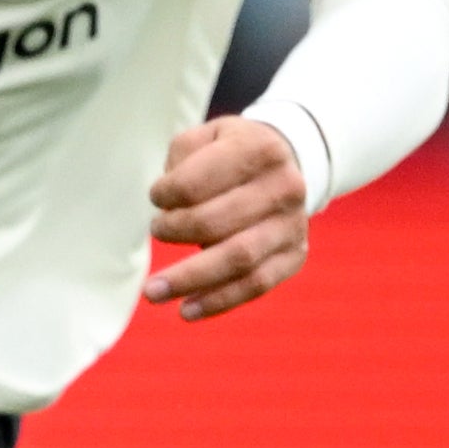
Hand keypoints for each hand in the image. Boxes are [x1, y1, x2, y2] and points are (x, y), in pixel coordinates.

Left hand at [142, 116, 307, 321]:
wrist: (285, 164)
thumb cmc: (229, 153)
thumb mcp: (205, 137)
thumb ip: (182, 160)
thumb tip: (170, 206)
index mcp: (259, 149)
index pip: (197, 183)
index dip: (167, 195)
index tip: (157, 198)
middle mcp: (285, 187)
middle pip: (216, 223)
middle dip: (174, 233)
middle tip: (156, 231)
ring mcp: (293, 225)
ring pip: (237, 259)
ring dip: (189, 280)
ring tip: (153, 293)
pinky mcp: (295, 256)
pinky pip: (256, 285)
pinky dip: (219, 301)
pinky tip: (187, 310)